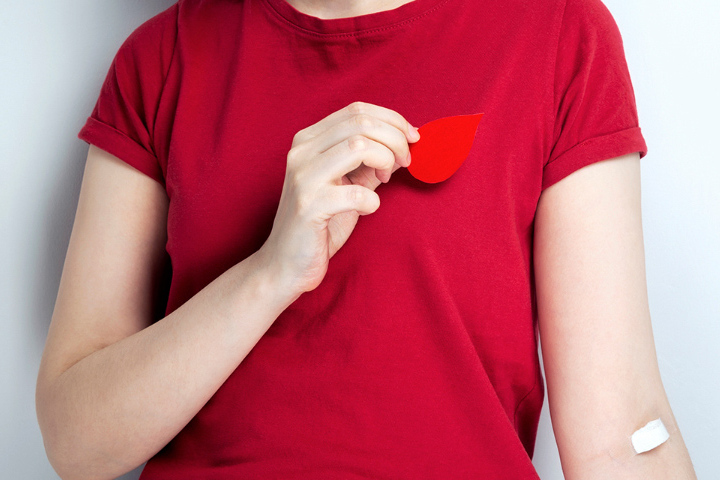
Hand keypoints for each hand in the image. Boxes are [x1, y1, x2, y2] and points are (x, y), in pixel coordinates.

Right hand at [257, 101, 419, 294]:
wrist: (284, 265)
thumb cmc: (319, 225)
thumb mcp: (348, 185)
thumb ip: (371, 163)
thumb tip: (405, 144)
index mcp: (309, 140)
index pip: (357, 110)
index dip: (392, 120)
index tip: (412, 138)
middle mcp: (302, 152)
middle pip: (361, 122)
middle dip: (395, 139)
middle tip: (405, 162)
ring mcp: (303, 177)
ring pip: (358, 145)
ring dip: (385, 161)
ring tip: (383, 182)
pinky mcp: (309, 206)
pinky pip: (355, 192)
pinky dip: (372, 200)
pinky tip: (367, 209)